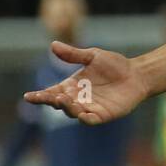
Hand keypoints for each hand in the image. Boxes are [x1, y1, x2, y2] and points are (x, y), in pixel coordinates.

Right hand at [23, 41, 149, 125]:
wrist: (137, 74)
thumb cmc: (114, 65)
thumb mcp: (92, 56)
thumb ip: (73, 54)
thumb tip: (53, 45)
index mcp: (71, 86)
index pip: (51, 92)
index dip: (39, 96)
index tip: (28, 96)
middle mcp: (77, 99)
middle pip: (60, 104)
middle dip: (53, 101)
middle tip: (54, 96)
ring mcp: (90, 108)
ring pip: (73, 112)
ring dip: (68, 108)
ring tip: (65, 100)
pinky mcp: (104, 115)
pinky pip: (92, 120)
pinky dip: (86, 119)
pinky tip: (82, 115)